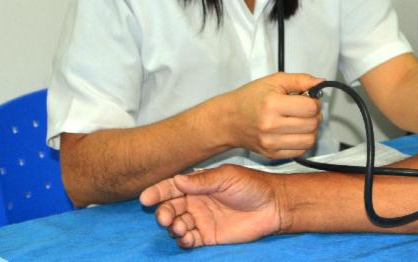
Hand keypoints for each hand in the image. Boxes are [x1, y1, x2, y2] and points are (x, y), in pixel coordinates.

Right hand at [140, 165, 283, 247]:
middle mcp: (196, 201)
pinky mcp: (208, 236)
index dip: (157, 192)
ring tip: (181, 227)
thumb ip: (203, 181)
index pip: (172, 187)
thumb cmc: (252, 186)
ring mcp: (201, 219)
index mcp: (198, 184)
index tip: (145, 198)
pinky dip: (183, 241)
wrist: (272, 206)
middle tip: (166, 218)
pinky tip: (186, 238)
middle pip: (170, 208)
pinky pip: (188, 240)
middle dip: (163, 213)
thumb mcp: (227, 177)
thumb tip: (177, 180)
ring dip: (173, 227)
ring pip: (176, 225)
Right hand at [222, 72, 323, 158]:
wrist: (228, 120)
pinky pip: (300, 151)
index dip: (314, 101)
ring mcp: (271, 143)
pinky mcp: (272, 155)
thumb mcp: (274, 81)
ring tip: (301, 121)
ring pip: (310, 140)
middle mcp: (271, 126)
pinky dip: (302, 142)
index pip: (310, 107)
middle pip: (312, 124)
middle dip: (314, 115)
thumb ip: (300, 80)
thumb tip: (321, 82)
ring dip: (311, 130)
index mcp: (272, 104)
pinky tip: (295, 132)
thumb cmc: (250, 98)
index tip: (307, 99)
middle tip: (305, 110)